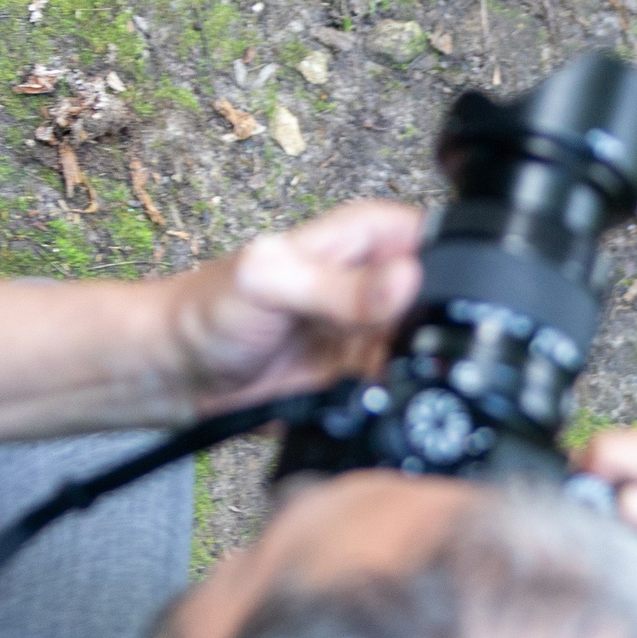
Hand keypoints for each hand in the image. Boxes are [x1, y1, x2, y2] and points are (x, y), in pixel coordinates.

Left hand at [154, 200, 425, 418]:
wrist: (181, 371)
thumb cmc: (211, 309)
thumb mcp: (273, 282)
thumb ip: (341, 286)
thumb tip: (407, 282)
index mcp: (369, 236)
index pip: (442, 240)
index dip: (456, 271)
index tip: (434, 304)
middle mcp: (383, 282)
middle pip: (449, 304)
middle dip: (440, 332)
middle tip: (393, 349)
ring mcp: (380, 332)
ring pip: (433, 353)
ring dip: (418, 371)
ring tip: (368, 374)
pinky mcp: (372, 376)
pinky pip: (407, 391)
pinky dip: (400, 401)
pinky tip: (370, 399)